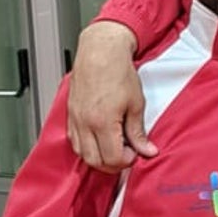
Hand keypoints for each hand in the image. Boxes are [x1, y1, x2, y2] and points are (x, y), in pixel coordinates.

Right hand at [67, 22, 156, 171]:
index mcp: (102, 122)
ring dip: (99, 157)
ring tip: (115, 146)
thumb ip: (139, 132)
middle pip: (95, 161)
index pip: (112, 158)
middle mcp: (84, 123)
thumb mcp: (136, 104)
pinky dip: (87, 147)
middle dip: (113, 164)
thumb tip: (147, 150)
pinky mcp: (70, 114)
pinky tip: (100, 139)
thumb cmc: (118, 72)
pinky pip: (74, 141)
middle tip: (127, 154)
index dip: (127, 161)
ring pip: (82, 153)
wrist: (100, 52)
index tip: (137, 153)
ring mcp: (74, 119)